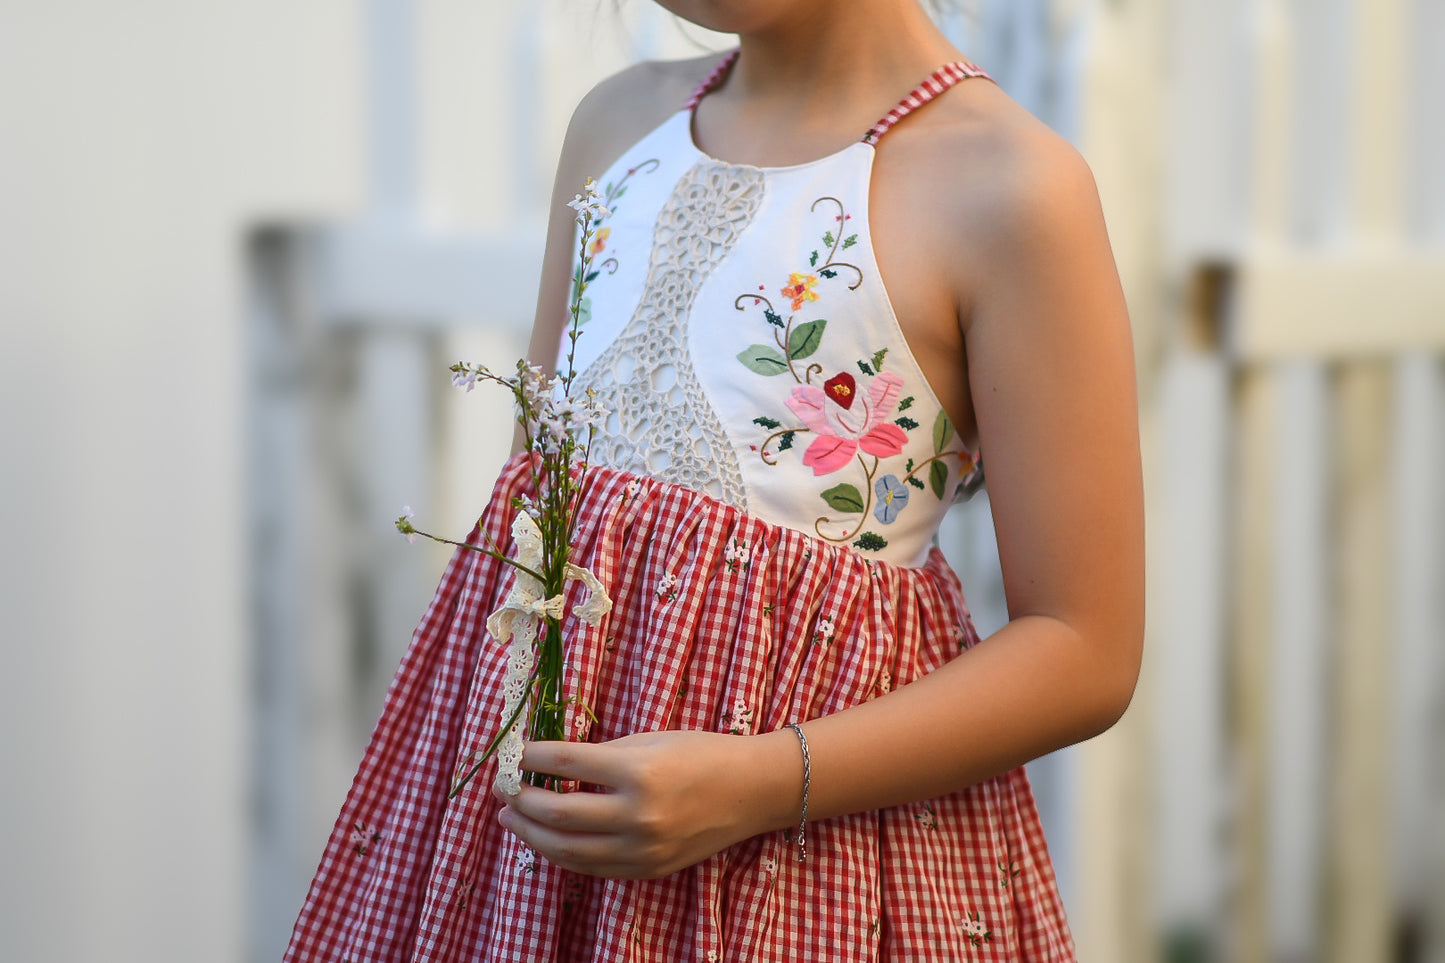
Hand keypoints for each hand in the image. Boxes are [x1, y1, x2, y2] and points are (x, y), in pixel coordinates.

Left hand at [493, 730, 793, 878]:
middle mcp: (638, 814)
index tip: (512, 753)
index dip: (530, 758)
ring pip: (568, 850)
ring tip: (511, 817)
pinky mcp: (648, 869)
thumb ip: (601, 756)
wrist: (751, 790)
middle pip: (558, 814)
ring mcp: (643, 848)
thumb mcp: (649, 740)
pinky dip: (563, 853)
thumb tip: (549, 764)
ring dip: (531, 833)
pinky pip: (592, 867)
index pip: (565, 764)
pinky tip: (547, 838)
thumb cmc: (700, 753)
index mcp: (638, 771)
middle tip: (502, 788)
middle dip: (520, 800)